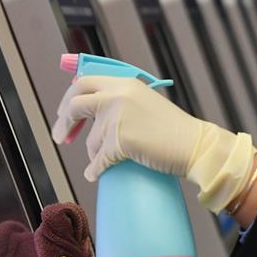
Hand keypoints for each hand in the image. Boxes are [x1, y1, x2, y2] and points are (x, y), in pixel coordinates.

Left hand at [52, 76, 256, 212]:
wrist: (195, 145)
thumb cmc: (174, 129)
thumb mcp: (146, 102)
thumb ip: (122, 100)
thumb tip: (94, 110)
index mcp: (124, 83)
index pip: (84, 82)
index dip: (70, 97)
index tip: (65, 112)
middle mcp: (117, 95)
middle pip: (76, 104)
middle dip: (64, 121)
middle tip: (61, 136)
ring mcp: (117, 117)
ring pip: (91, 140)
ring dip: (94, 153)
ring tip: (103, 160)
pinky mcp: (120, 141)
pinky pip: (98, 160)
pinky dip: (95, 169)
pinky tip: (94, 174)